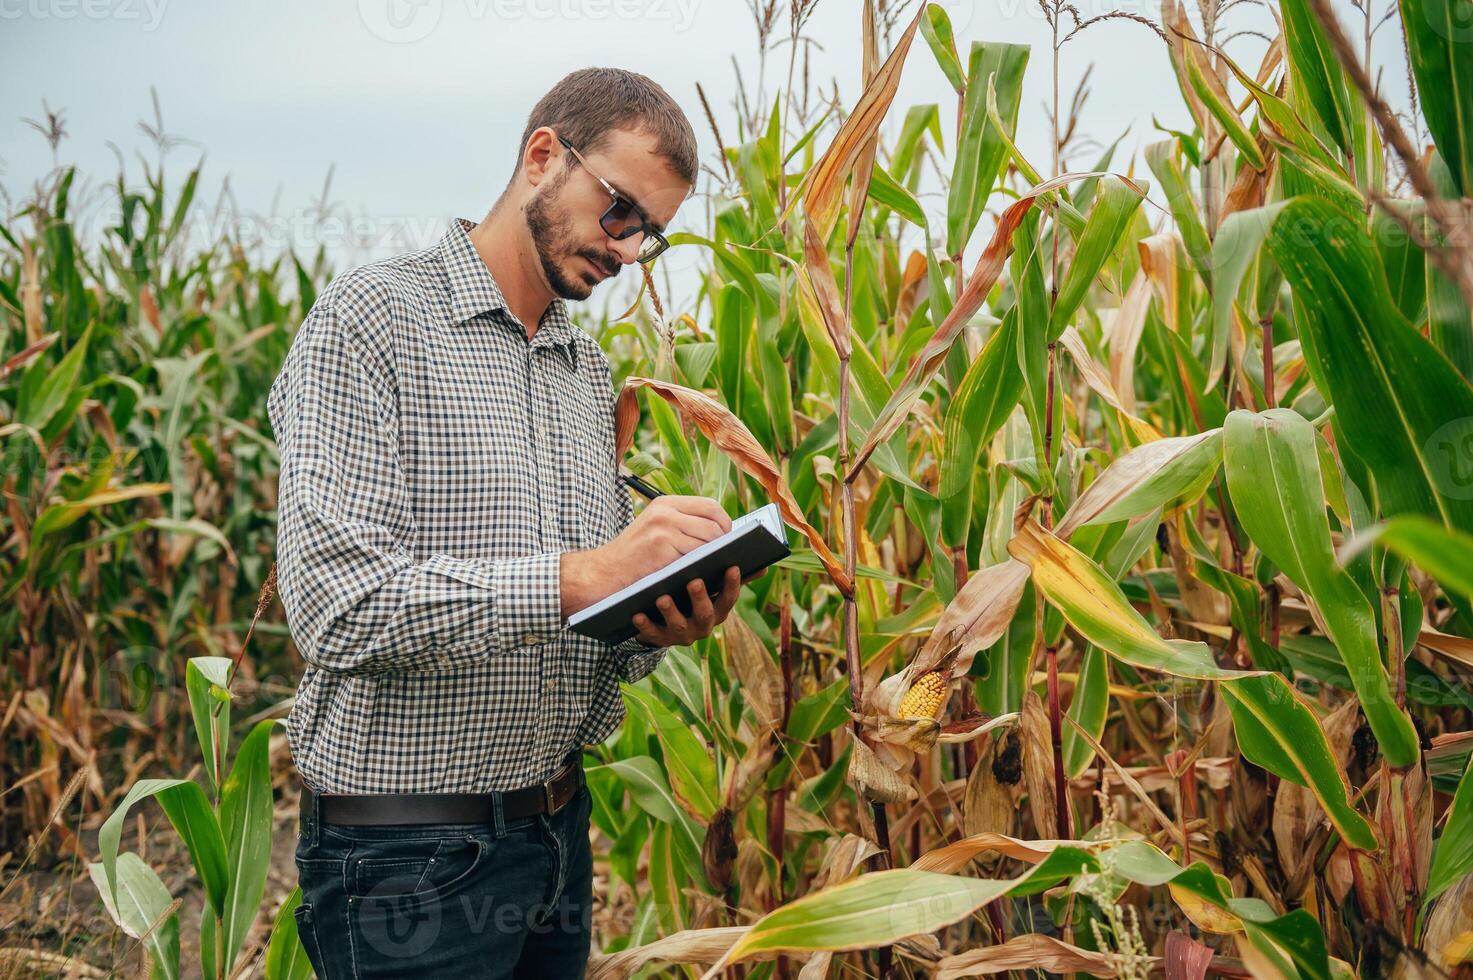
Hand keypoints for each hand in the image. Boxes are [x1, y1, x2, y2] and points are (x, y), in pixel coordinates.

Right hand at [561, 495, 731, 617]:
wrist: (600, 575)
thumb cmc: (632, 559)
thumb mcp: (654, 531)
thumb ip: (683, 527)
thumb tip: (725, 536)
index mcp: (665, 504)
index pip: (710, 506)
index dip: (725, 523)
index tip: (728, 540)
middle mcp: (665, 512)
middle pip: (714, 523)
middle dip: (724, 543)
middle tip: (726, 558)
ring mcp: (663, 529)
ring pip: (709, 541)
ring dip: (716, 557)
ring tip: (717, 568)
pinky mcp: (662, 549)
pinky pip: (696, 557)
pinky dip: (703, 568)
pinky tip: (704, 576)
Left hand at [632, 565, 741, 646]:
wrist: (663, 619)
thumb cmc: (690, 594)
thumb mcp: (712, 587)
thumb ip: (732, 576)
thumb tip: (764, 566)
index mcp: (717, 610)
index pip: (729, 599)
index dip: (732, 585)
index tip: (732, 566)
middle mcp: (703, 625)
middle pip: (706, 614)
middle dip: (700, 598)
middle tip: (694, 581)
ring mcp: (682, 633)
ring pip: (679, 626)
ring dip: (671, 612)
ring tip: (661, 597)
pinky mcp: (660, 638)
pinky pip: (652, 634)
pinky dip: (645, 625)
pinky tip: (638, 613)